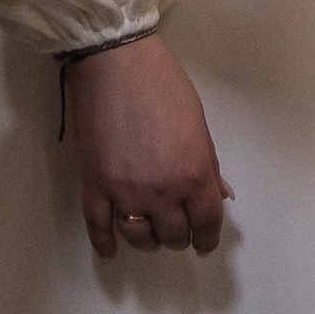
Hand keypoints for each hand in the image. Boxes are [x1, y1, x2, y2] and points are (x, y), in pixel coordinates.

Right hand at [66, 36, 228, 256]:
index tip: (205, 243)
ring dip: (147, 240)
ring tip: (149, 233)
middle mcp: (162, 191)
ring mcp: (125, 191)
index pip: (207, 222)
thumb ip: (209, 165)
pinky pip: (98, 227)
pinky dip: (104, 244)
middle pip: (173, 235)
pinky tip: (110, 251)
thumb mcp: (199, 124)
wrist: (115, 62)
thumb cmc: (164, 83)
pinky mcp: (94, 185)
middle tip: (178, 228)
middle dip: (179, 235)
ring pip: (138, 236)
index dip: (208, 238)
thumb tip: (220, 195)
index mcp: (194, 174)